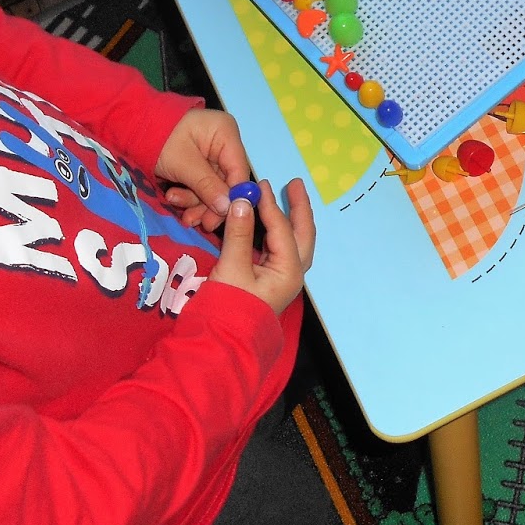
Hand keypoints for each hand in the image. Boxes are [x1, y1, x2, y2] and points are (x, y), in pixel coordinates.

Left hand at [156, 109, 249, 231]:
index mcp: (226, 134)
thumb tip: (228, 209)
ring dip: (196, 202)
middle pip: (226, 182)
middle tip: (200, 223)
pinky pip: (201, 185)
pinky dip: (189, 195)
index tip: (224, 218)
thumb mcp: (183, 164)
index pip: (239, 171)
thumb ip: (207, 186)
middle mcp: (224, 144)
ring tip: (177, 206)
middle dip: (210, 203)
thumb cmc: (158, 138)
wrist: (132, 127)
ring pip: (213, 187)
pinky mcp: (199, 164)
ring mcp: (211, 154)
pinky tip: (174, 198)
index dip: (234, 197)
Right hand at [210, 179, 314, 315]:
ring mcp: (283, 277)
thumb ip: (238, 233)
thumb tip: (243, 201)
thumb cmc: (228, 307)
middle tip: (295, 183)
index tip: (259, 185)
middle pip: (302, 234)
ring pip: (294, 241)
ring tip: (286, 195)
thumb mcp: (231, 268)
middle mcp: (292, 273)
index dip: (270, 206)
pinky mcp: (271, 279)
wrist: (222, 341)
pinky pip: (280, 248)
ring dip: (291, 218)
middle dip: (299, 208)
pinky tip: (269, 220)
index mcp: (288, 271)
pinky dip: (277, 231)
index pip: (282, 230)